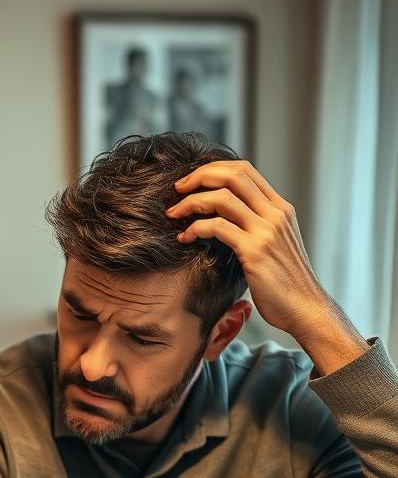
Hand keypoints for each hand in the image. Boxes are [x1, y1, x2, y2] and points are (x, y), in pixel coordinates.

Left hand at [168, 161, 339, 340]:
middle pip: (233, 175)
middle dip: (199, 177)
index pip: (245, 170)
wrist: (304, 308)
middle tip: (176, 190)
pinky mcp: (255, 250)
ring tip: (174, 215)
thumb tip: (227, 219)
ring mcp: (267, 230)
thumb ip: (256, 227)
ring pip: (223, 198)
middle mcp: (275, 213)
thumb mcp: (274, 245)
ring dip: (191, 202)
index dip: (213, 169)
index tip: (190, 182)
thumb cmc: (283, 283)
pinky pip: (218, 227)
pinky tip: (185, 238)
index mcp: (280, 208)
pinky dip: (195, 228)